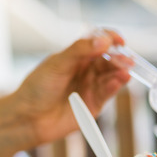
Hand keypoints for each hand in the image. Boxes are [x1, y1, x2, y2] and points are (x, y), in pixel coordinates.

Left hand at [9, 30, 131, 145]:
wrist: (29, 118)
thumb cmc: (37, 88)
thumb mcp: (57, 64)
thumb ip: (80, 50)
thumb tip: (104, 40)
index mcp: (76, 55)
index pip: (98, 41)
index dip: (110, 38)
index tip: (119, 40)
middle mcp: (86, 69)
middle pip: (109, 59)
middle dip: (120, 58)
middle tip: (127, 60)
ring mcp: (91, 86)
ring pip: (112, 76)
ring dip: (121, 72)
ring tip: (126, 71)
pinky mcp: (95, 103)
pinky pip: (108, 92)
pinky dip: (115, 86)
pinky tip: (119, 81)